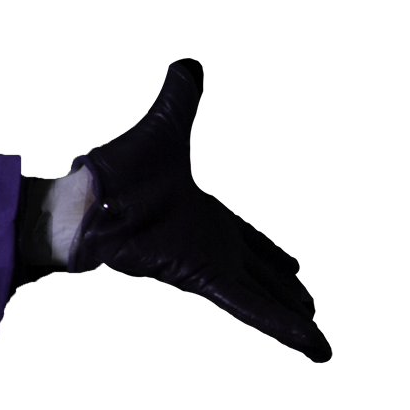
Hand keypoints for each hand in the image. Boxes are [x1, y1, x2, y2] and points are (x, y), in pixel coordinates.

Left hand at [71, 63, 328, 361]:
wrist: (91, 198)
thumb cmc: (118, 171)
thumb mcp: (163, 129)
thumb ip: (178, 105)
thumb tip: (182, 71)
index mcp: (207, 217)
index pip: (252, 241)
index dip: (275, 256)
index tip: (298, 271)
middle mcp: (212, 245)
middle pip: (262, 274)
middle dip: (287, 292)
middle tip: (312, 306)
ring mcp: (209, 264)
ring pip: (262, 296)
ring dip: (291, 316)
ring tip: (317, 338)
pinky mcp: (203, 279)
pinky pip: (249, 305)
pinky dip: (278, 322)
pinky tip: (306, 339)